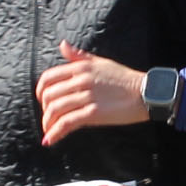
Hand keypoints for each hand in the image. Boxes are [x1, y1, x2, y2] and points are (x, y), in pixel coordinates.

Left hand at [36, 41, 151, 144]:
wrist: (145, 93)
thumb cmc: (124, 78)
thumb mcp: (100, 61)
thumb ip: (79, 56)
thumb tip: (62, 45)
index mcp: (81, 68)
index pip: (49, 78)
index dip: (40, 91)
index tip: (43, 101)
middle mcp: (81, 80)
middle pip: (49, 96)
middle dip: (44, 110)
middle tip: (49, 118)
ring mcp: (87, 97)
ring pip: (55, 110)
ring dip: (48, 123)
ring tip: (49, 131)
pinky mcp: (93, 113)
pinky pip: (67, 123)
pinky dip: (55, 133)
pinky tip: (50, 140)